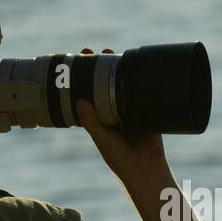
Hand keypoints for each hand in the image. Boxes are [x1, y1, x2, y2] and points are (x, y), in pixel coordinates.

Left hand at [74, 48, 168, 183]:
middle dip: (97, 68)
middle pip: (101, 84)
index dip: (80, 79)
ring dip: (116, 69)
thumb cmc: (120, 159)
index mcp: (98, 118)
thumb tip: (80, 101)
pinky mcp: (144, 110)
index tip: (75, 64)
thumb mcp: (103, 140)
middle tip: (92, 51)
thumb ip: (91, 123)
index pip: (86, 93)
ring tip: (111, 52)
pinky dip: (137, 79)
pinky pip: (140, 92)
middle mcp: (111, 111)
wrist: (147, 169)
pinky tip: (134, 65)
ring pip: (120, 85)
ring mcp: (128, 109)